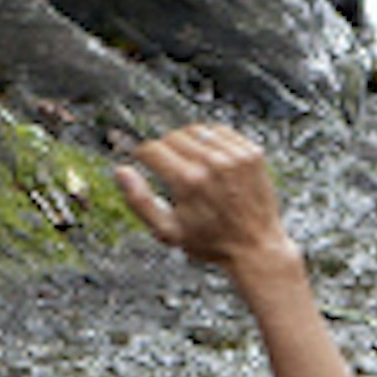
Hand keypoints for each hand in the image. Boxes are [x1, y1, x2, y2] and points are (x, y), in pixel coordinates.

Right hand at [114, 124, 298, 277]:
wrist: (255, 246)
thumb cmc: (211, 242)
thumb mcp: (167, 231)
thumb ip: (139, 200)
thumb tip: (121, 172)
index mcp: (188, 181)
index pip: (152, 149)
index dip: (142, 155)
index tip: (143, 160)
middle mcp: (212, 164)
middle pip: (173, 136)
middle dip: (164, 149)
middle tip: (168, 167)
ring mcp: (234, 156)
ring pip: (196, 130)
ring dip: (187, 141)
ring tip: (189, 162)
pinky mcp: (251, 153)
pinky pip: (222, 131)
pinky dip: (211, 139)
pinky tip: (210, 157)